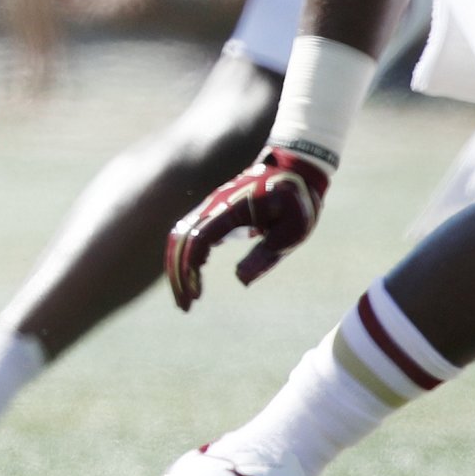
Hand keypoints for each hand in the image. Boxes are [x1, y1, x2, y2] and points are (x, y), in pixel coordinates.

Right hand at [165, 149, 331, 308]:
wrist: (295, 168)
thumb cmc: (297, 199)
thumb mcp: (292, 230)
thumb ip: (266, 255)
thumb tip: (239, 280)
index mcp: (230, 209)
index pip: (197, 240)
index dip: (190, 269)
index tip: (197, 296)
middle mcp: (213, 206)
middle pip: (180, 240)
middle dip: (177, 275)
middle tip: (185, 307)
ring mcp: (212, 207)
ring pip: (180, 236)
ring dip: (178, 266)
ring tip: (186, 295)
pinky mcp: (215, 211)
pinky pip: (190, 233)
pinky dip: (186, 256)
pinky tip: (195, 275)